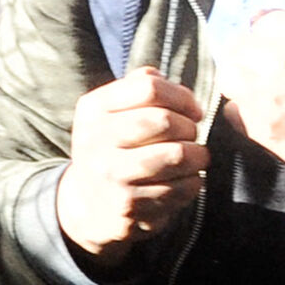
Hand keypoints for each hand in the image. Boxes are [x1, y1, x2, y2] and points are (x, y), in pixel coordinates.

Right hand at [55, 69, 208, 265]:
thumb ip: (137, 87)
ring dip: (197, 156)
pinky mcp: (129, 205)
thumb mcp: (111, 112)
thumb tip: (167, 80)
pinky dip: (192, 183)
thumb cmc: (112, 147)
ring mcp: (111, 174)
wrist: (87, 204)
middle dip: (189, 127)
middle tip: (192, 136)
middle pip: (163, 120)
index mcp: (93, 108)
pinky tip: (185, 180)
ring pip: (177, 155)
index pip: (149, 88)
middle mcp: (96, 139)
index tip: (193, 110)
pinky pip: (180, 188)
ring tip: (196, 157)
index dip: (182, 97)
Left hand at [211, 8, 284, 177]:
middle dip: (250, 49)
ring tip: (260, 81)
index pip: (263, 18)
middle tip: (265, 59)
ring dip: (241, 74)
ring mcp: (260, 96)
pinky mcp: (257, 127)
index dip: (270, 27)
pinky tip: (263, 107)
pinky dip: (243, 106)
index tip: (275, 36)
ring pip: (229, 74)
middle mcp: (272, 62)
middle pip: (238, 44)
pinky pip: (233, 108)